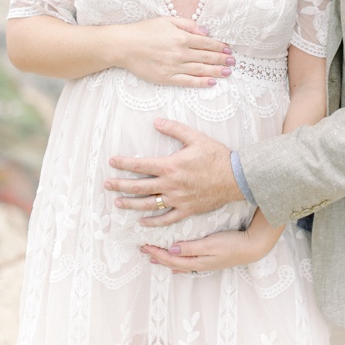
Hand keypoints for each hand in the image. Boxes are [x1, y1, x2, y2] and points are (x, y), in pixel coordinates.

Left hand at [104, 118, 241, 224]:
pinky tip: (143, 222)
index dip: (124, 164)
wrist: (237, 178)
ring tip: (118, 203)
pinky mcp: (187, 210)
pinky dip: (154, 221)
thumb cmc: (216, 156)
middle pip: (139, 186)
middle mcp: (171, 185)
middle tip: (107, 185)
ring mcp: (178, 199)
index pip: (140, 165)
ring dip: (131, 204)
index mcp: (170, 166)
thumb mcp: (195, 137)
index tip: (112, 162)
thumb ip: (174, 129)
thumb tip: (156, 122)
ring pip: (149, 204)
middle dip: (120, 185)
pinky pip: (167, 218)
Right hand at [117, 17, 233, 87]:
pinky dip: (201, 82)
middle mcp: (180, 53)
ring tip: (227, 73)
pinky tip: (211, 82)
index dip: (219, 47)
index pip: (206, 43)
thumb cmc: (144, 31)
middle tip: (232, 62)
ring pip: (200, 70)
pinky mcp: (166, 78)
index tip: (228, 50)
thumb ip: (188, 25)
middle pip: (206, 58)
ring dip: (216, 72)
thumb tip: (205, 31)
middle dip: (222, 60)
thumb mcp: (167, 20)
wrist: (124, 46)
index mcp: (181, 37)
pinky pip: (188, 82)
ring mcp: (174, 67)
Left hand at [141, 227, 265, 273]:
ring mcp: (204, 263)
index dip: (157, 253)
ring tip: (153, 258)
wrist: (253, 247)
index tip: (144, 246)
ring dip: (165, 260)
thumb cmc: (232, 244)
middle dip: (157, 257)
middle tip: (143, 250)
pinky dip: (177, 263)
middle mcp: (199, 264)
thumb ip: (190, 248)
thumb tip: (171, 250)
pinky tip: (174, 264)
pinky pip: (187, 264)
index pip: (171, 259)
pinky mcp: (209, 260)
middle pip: (172, 263)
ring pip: (179, 264)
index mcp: (197, 261)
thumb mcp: (210, 243)